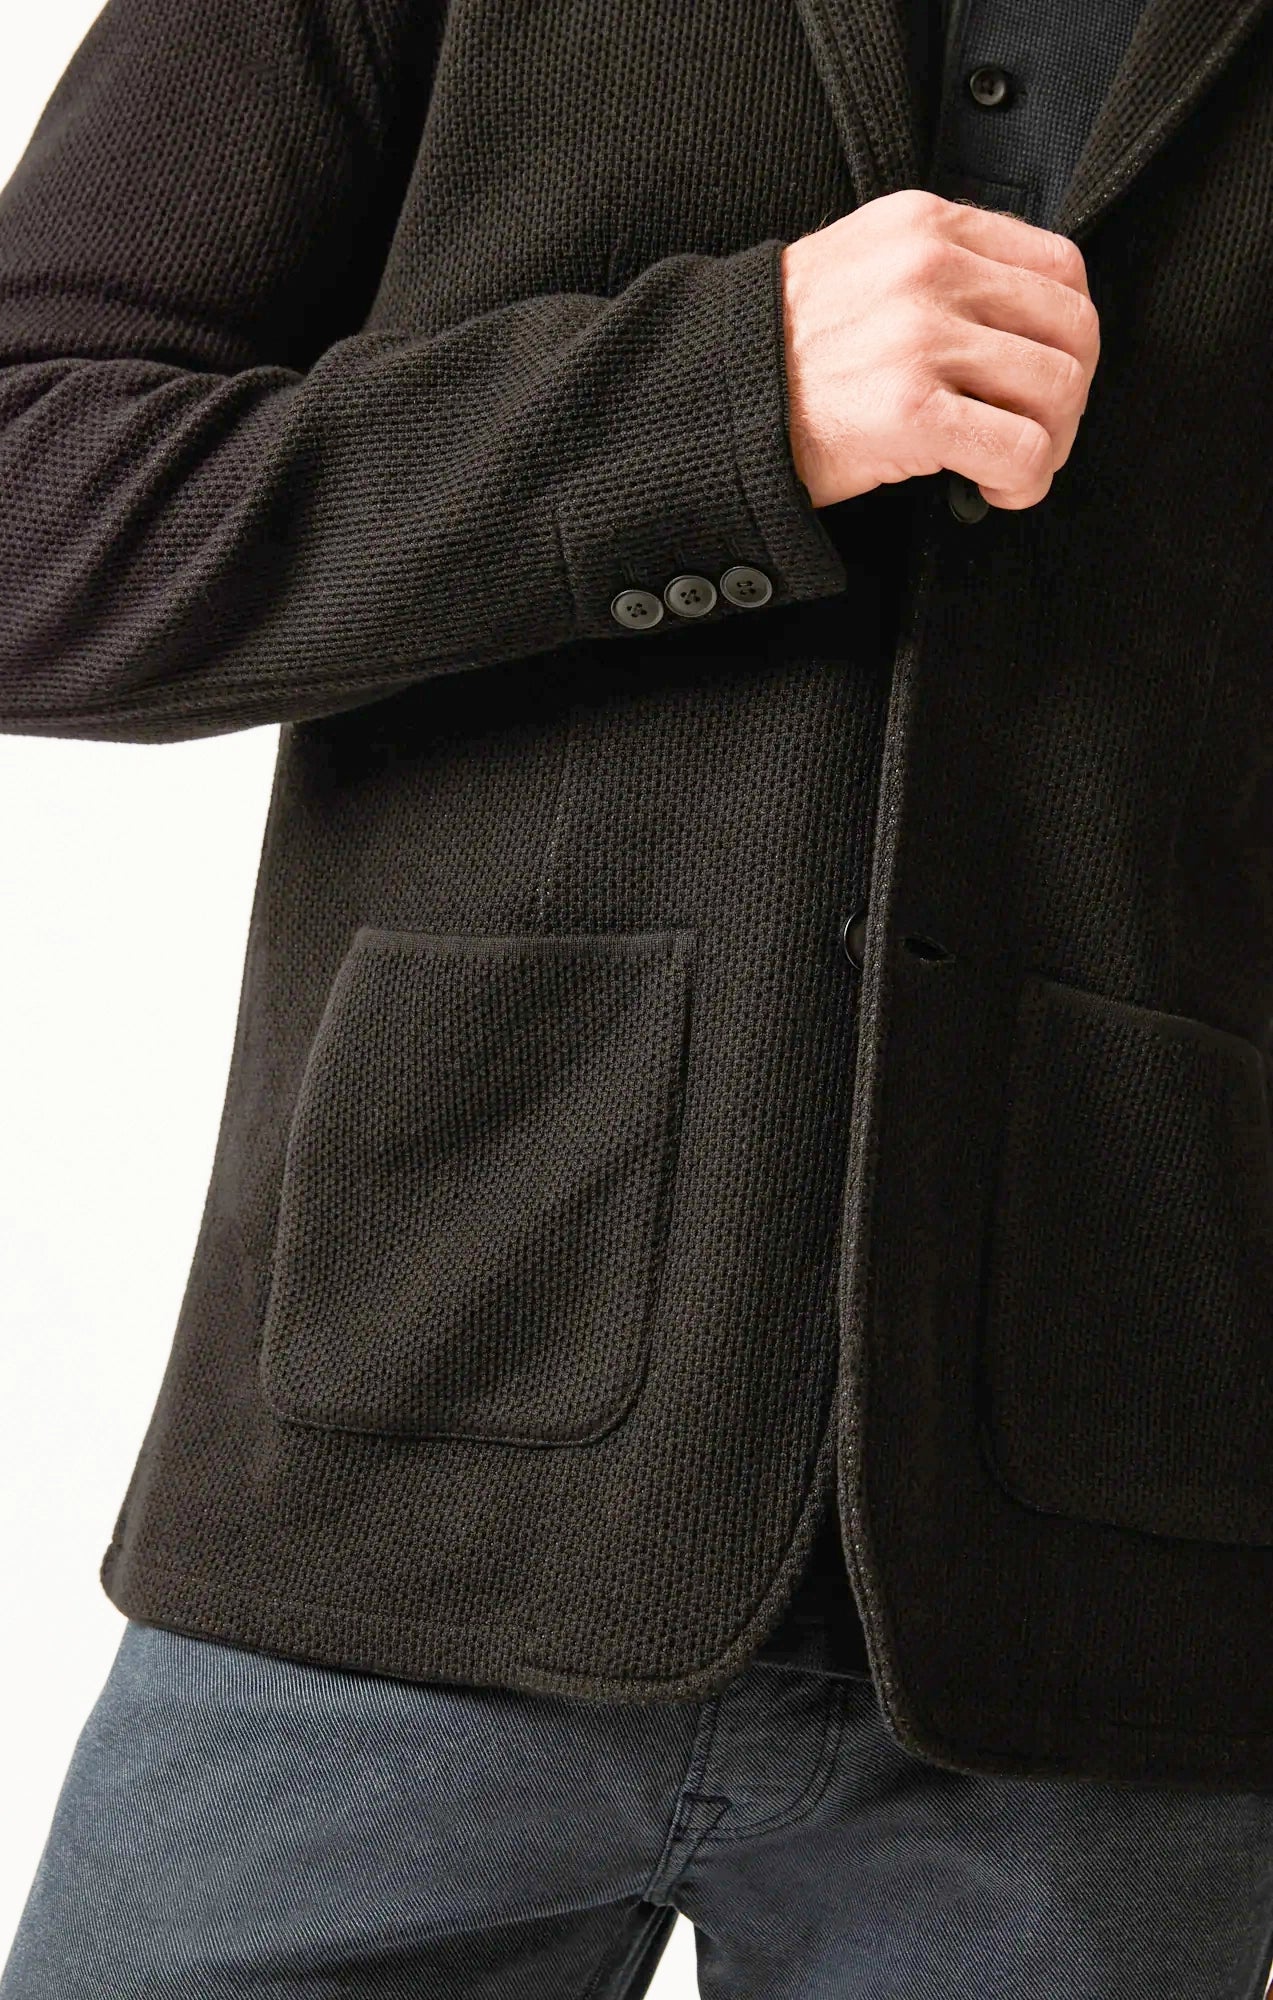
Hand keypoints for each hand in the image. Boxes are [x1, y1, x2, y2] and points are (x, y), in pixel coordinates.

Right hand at [779, 187, 1099, 510]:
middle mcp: (929, 270)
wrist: (713, 402)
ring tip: (1010, 466)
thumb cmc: (785, 354)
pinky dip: (1024, 481)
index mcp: (925, 226)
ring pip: (1057, 390)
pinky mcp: (911, 411)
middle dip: (1069, 396)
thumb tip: (1023, 325)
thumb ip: (942, 271)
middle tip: (1037, 432)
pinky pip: (1021, 450)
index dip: (1069, 335)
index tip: (1044, 376)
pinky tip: (993, 490)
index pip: (1059, 267)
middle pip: (1072, 329)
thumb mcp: (864, 266)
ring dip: (1050, 444)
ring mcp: (920, 339)